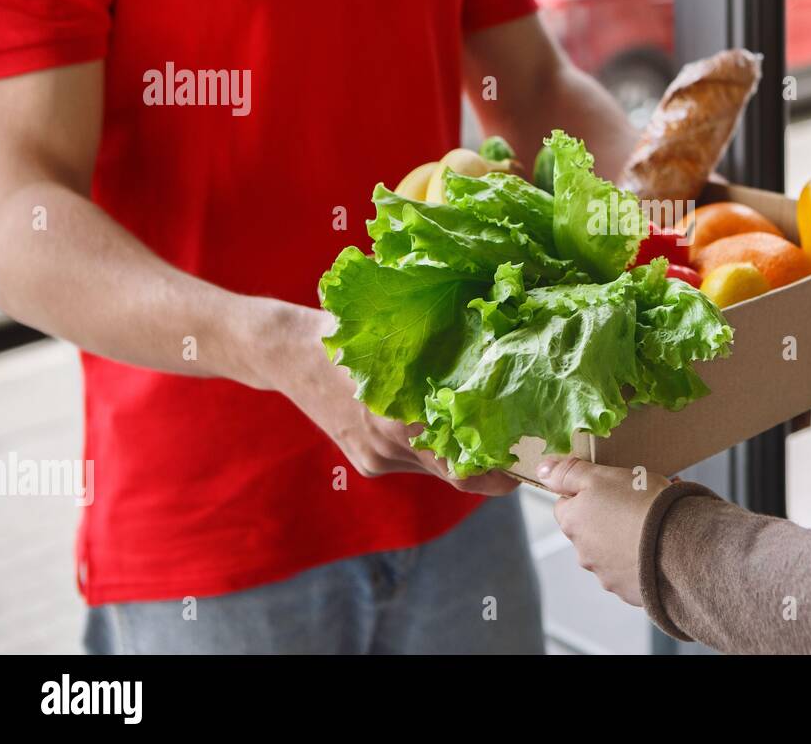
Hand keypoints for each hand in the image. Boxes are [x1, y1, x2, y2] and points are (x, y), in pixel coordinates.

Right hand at [262, 303, 515, 494]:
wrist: (289, 355)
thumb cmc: (350, 336)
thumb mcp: (398, 338)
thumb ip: (442, 358)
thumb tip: (499, 355)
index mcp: (399, 420)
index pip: (461, 464)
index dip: (496, 469)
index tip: (522, 463)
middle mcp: (389, 446)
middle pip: (454, 473)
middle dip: (487, 466)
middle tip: (518, 453)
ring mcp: (377, 459)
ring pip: (434, 467)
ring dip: (458, 455)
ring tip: (486, 432)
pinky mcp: (368, 463)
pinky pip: (412, 461)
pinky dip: (430, 448)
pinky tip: (437, 424)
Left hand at [538, 457, 668, 605]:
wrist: (679, 545)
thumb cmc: (641, 505)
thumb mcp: (602, 476)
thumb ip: (568, 473)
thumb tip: (542, 470)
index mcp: (573, 522)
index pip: (565, 504)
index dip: (585, 492)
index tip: (608, 488)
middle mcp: (583, 553)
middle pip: (588, 528)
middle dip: (606, 516)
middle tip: (635, 502)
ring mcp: (606, 575)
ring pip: (610, 550)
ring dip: (624, 538)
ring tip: (653, 524)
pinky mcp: (629, 590)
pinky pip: (631, 570)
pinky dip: (640, 558)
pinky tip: (659, 545)